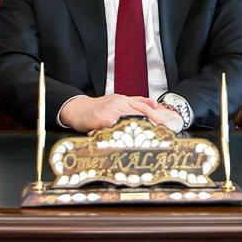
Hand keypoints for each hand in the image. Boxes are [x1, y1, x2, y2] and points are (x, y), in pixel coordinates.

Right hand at [58, 94, 182, 132]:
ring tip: (146, 140)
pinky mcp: (100, 119)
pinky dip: (119, 134)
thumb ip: (136, 101)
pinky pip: (112, 128)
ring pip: (127, 120)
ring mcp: (109, 111)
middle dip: (149, 124)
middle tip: (158, 135)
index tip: (164, 125)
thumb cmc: (98, 107)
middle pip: (138, 113)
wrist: (77, 108)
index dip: (154, 116)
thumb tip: (154, 103)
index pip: (142, 107)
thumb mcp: (117, 100)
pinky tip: (126, 141)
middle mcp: (117, 103)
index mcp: (123, 100)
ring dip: (137, 130)